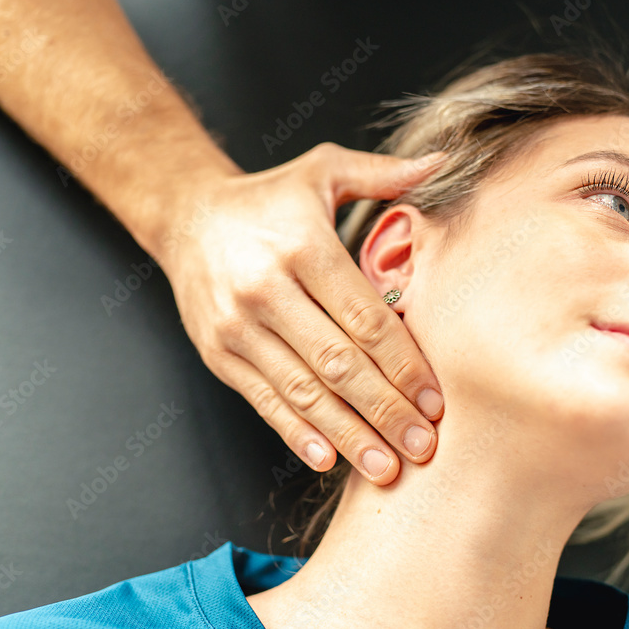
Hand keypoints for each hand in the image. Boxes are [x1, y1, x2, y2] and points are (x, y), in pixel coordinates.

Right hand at [156, 143, 446, 484]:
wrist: (184, 215)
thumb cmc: (267, 198)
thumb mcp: (321, 171)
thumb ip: (383, 173)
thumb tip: (444, 161)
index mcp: (303, 247)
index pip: (364, 318)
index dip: (404, 364)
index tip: (436, 400)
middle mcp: (266, 290)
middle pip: (339, 363)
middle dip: (386, 410)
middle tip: (424, 446)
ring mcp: (238, 327)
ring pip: (303, 391)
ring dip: (349, 434)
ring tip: (386, 467)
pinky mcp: (219, 353)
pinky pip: (264, 400)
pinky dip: (296, 433)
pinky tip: (328, 458)